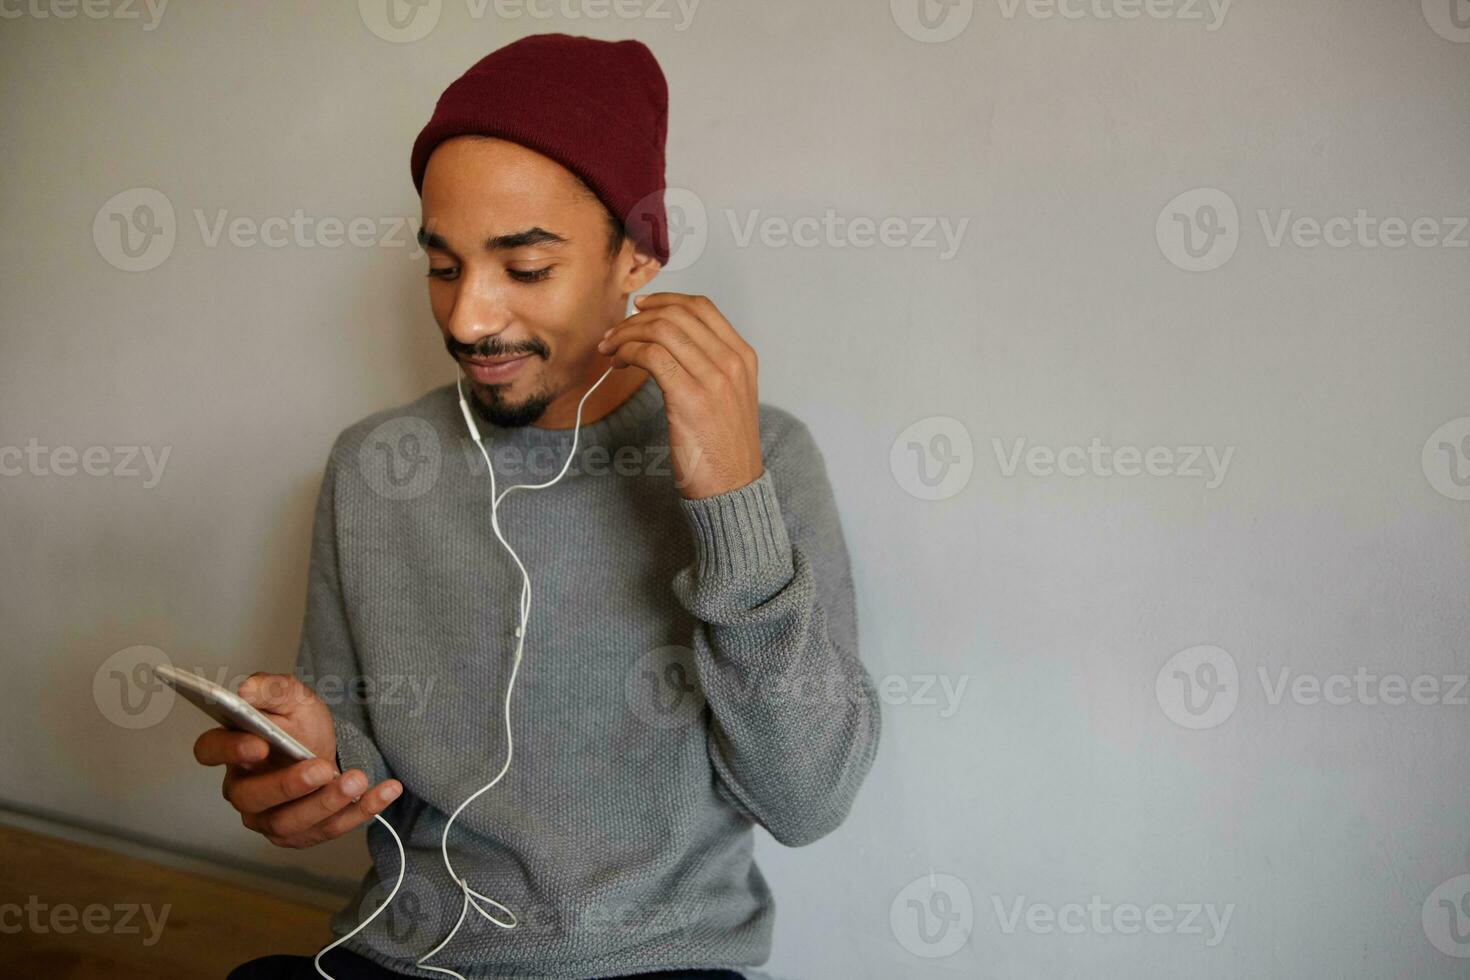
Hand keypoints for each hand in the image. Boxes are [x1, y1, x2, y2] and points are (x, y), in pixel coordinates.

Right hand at [192, 672, 402, 848]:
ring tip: (356, 779)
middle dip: (287, 786)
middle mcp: (243, 789)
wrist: (329, 747)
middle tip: (321, 768)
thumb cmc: (300, 725)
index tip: (259, 745)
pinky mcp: (299, 834)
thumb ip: (271, 688)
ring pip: (286, 824)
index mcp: (232, 748)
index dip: (229, 750)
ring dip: (325, 804)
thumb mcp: (293, 697)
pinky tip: (384, 791)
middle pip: (250, 798)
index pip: (210, 750)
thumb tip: (246, 690)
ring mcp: (267, 817)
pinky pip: (326, 831)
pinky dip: (359, 812)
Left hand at [596, 293, 763, 498]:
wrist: (732, 488)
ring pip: (661, 330)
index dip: (666, 300)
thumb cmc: (724, 448)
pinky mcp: (690, 397)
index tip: (642, 308)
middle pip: (677, 314)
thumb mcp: (729, 397)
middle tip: (616, 332)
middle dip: (638, 318)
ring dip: (627, 334)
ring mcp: (714, 379)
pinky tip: (620, 362)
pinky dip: (629, 352)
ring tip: (611, 349)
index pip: (702, 307)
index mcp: (743, 357)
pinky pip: (651, 356)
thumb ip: (709, 365)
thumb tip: (667, 341)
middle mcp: (732, 362)